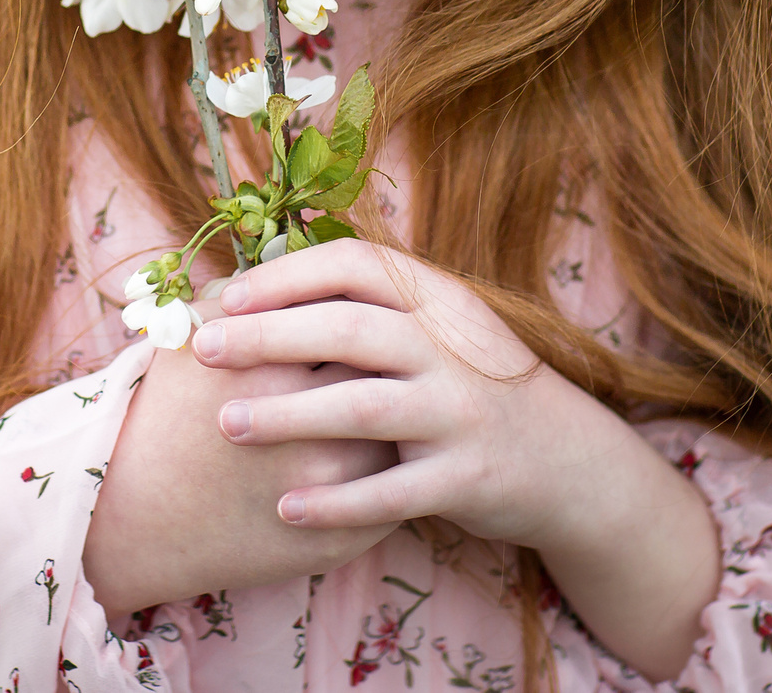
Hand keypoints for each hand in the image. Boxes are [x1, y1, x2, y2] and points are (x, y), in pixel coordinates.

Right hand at [83, 284, 398, 615]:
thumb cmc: (165, 414)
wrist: (138, 519)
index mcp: (274, 372)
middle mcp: (310, 434)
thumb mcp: (188, 336)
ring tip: (382, 401)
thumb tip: (301, 252)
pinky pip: (392, 495)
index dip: (354, 313)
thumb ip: (245, 290)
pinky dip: (393, 471)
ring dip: (397, 416)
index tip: (351, 313)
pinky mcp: (341, 542)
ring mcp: (330, 495)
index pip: (351, 319)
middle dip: (386, 364)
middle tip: (378, 356)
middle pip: (384, 377)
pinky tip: (377, 451)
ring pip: (399, 436)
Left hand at [190, 240, 718, 680]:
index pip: (358, 264)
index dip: (289, 275)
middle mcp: (452, 350)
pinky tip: (286, 507)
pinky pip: (391, 492)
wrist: (568, 461)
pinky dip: (336, 501)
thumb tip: (259, 289)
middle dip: (269, 337)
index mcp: (439, 301)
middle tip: (204, 351)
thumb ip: (369, 311)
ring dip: (289, 415)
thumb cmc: (470, 389)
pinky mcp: (468, 479)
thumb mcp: (437, 333)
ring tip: (228, 425)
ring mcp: (462, 414)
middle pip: (349, 331)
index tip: (230, 295)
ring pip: (363, 408)